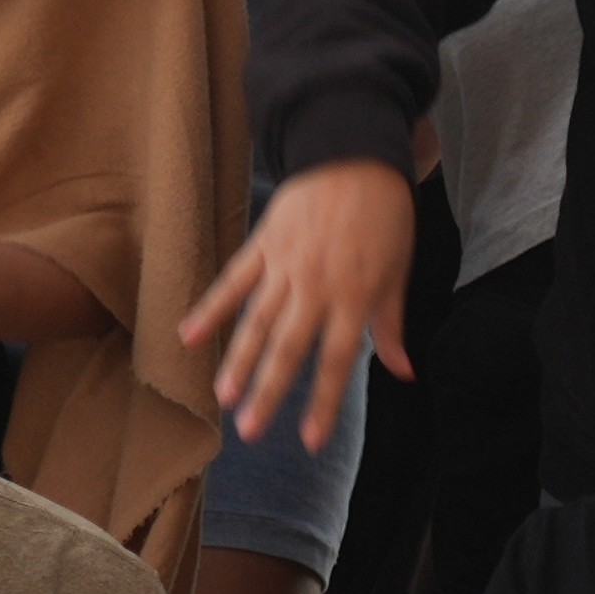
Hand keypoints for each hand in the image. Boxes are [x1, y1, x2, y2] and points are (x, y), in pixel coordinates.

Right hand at [181, 156, 417, 444]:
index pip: (337, 361)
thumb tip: (405, 373)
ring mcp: (284, 265)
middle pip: (288, 348)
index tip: (309, 440)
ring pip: (257, 321)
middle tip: (249, 431)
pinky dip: (210, 308)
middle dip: (269, 393)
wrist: (355, 153)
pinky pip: (233, 281)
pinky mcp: (262, 244)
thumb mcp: (399, 271)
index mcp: (354, 296)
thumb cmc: (385, 216)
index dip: (323, 403)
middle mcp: (316, 286)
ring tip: (222, 396)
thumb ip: (392, 325)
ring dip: (238, 360)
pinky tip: (189, 336)